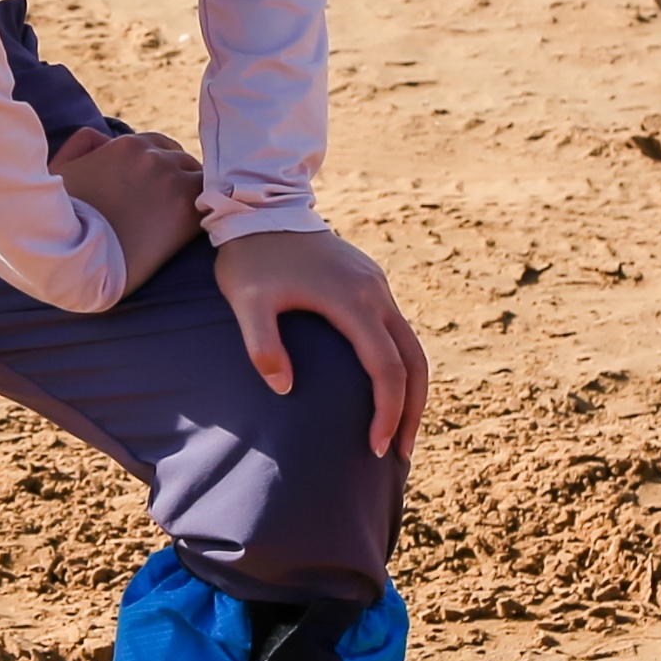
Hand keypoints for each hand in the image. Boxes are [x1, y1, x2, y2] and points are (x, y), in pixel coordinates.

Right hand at [53, 125, 199, 297]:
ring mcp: (172, 183)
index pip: (155, 145)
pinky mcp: (185, 213)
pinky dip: (207, 209)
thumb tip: (104, 140)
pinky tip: (194, 226)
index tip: (150, 185)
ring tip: (179, 216)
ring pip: (199, 177)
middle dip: (175, 176)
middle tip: (166, 202)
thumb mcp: (61, 169)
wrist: (73, 258)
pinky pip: (211, 201)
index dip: (154, 165)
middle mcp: (153, 158)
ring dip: (191, 192)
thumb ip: (82, 144)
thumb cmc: (61, 217)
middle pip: (180, 159)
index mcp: (126, 145)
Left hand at [216, 228, 430, 459]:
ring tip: (400, 432)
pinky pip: (398, 331)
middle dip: (413, 411)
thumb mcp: (246, 301)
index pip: (386, 368)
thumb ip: (262, 345)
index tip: (375, 447)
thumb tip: (284, 389)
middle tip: (401, 455)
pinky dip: (400, 366)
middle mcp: (376, 293)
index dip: (386, 412)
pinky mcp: (370, 282)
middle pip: (414, 362)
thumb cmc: (250, 257)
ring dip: (412, 390)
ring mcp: (378, 286)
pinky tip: (386, 389)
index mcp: (353, 301)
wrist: (260, 205)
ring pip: (412, 347)